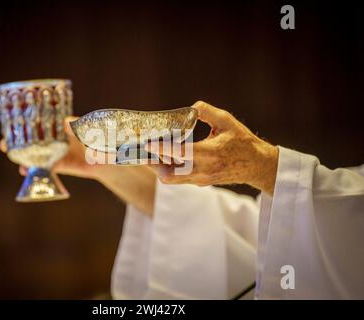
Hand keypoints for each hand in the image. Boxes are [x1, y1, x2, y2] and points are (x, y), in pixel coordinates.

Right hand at [0, 116, 105, 179]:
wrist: (111, 159)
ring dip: (23, 154)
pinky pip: (45, 166)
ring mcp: (58, 151)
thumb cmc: (103, 139)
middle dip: (19, 138)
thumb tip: (65, 122)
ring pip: (37, 152)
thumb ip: (80, 126)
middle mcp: (59, 137)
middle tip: (5, 142)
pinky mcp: (61, 164)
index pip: (44, 119)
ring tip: (11, 156)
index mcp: (65, 125)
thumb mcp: (93, 130)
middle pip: (35, 136)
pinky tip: (25, 171)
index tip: (14, 120)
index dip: (29, 120)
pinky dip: (35, 169)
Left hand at [146, 101, 278, 194]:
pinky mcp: (200, 183)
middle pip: (169, 173)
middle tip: (142, 151)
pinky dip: (169, 168)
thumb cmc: (242, 141)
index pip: (182, 153)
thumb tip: (189, 108)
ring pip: (171, 178)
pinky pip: (179, 178)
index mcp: (212, 154)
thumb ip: (206, 112)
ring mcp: (201, 180)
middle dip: (152, 163)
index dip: (163, 149)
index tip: (148, 143)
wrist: (256, 166)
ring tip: (149, 153)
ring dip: (158, 166)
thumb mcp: (227, 121)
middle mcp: (204, 170)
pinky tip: (164, 156)